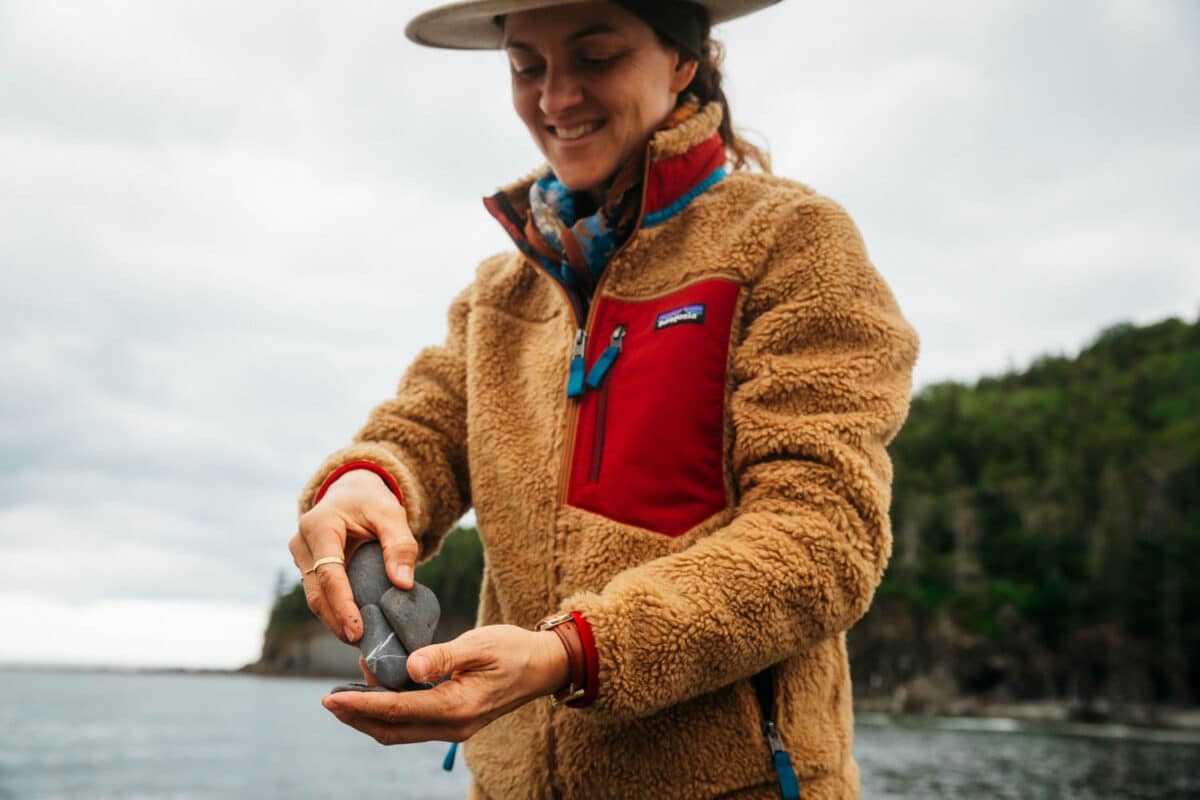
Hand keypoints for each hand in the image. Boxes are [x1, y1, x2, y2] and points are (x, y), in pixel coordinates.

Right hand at [288, 469, 416, 643]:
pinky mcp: (307, 568)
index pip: (329, 574)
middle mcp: (302, 543)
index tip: (357, 631)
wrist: (352, 492)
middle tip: (361, 644)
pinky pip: (320, 594)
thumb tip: (403, 584)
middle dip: (337, 621)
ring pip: (315, 598)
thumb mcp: (391, 514)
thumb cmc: (372, 501)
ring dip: (335, 621)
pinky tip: (355, 627)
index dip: (342, 605)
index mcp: (318, 526)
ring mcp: (301, 557)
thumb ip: (400, 545)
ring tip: (360, 642)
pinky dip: (336, 611)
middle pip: (317, 593)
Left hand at [322, 625, 570, 743]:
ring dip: (370, 715)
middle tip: (328, 699)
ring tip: (347, 692)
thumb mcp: (480, 644)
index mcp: (457, 708)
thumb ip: (444, 655)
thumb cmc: (514, 650)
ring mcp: (453, 726)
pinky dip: (390, 709)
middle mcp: (452, 725)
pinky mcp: (454, 719)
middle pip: (391, 730)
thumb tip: (410, 665)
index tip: (331, 697)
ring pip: (399, 730)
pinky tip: (380, 687)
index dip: (361, 704)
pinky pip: (412, 721)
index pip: (397, 709)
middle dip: (357, 716)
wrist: (544, 666)